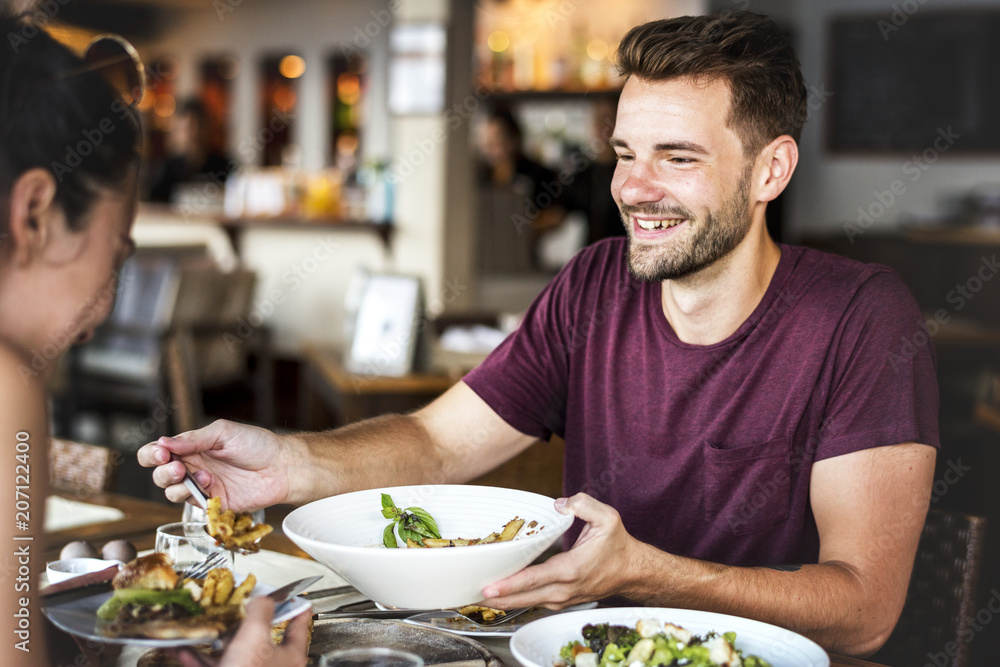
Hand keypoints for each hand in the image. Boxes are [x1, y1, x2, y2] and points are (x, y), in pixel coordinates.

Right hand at [137, 419, 291, 510]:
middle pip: (159, 475)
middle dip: (163, 472)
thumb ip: (193, 439)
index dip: (152, 454)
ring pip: (171, 492)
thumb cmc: (257, 444)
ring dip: (179, 485)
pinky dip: (196, 495)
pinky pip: (192, 505)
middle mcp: (193, 467)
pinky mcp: (212, 504)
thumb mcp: (223, 433)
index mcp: (191, 447)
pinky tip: (210, 484)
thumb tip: (164, 442)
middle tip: (179, 467)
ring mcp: (202, 487)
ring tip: (203, 475)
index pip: (157, 452)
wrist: (282, 466)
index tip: (161, 453)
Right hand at [170, 597, 309, 666]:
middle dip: (242, 619)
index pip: (299, 622)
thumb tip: (262, 597)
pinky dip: (196, 656)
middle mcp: (272, 665)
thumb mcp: (256, 635)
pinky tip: (182, 647)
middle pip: (260, 634)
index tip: (287, 592)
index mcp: (290, 655)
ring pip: (232, 650)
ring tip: (203, 623)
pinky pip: (212, 664)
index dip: (292, 603)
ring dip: (214, 636)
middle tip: (235, 604)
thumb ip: (261, 611)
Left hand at [479, 493, 642, 609]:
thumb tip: (560, 503)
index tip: (490, 587)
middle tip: (470, 595)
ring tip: (478, 595)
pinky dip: (516, 599)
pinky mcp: (561, 600)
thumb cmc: (618, 546)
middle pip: (524, 598)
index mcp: (571, 569)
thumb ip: (583, 504)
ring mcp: (562, 598)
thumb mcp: (607, 517)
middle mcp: (564, 588)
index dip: (510, 584)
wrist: (632, 571)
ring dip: (503, 601)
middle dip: (497, 599)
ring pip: (527, 603)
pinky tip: (500, 594)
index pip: (535, 579)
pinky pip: (534, 602)